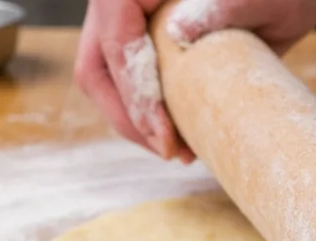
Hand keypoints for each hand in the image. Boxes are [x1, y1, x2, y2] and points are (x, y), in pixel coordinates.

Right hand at [75, 0, 191, 161]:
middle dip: (129, 118)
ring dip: (136, 122)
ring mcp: (131, 25)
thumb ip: (218, 6)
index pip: (117, 48)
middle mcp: (122, 4)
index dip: (137, 99)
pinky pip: (130, 83)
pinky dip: (149, 112)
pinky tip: (177, 134)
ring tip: (179, 151)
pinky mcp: (147, 45)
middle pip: (97, 69)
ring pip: (107, 81)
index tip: (165, 136)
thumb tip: (179, 34)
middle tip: (170, 151)